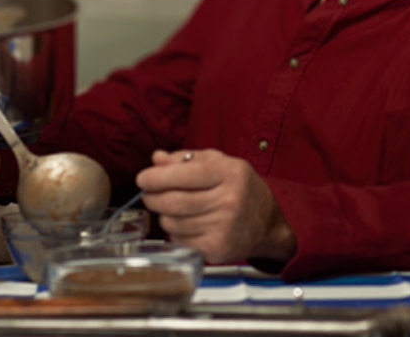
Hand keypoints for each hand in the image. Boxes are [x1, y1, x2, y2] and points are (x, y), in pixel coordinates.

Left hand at [137, 149, 294, 263]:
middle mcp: (229, 201)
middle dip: (153, 197)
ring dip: (164, 215)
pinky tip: (185, 224)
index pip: (185, 175)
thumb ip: (186, 159)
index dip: (157, 177)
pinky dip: (175, 232)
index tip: (142, 178)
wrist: (267, 224)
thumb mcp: (219, 164)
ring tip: (171, 208)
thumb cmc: (239, 189)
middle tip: (149, 194)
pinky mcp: (217, 249)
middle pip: (174, 202)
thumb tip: (157, 159)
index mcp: (230, 173)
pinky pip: (180, 240)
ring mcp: (224, 228)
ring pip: (173, 223)